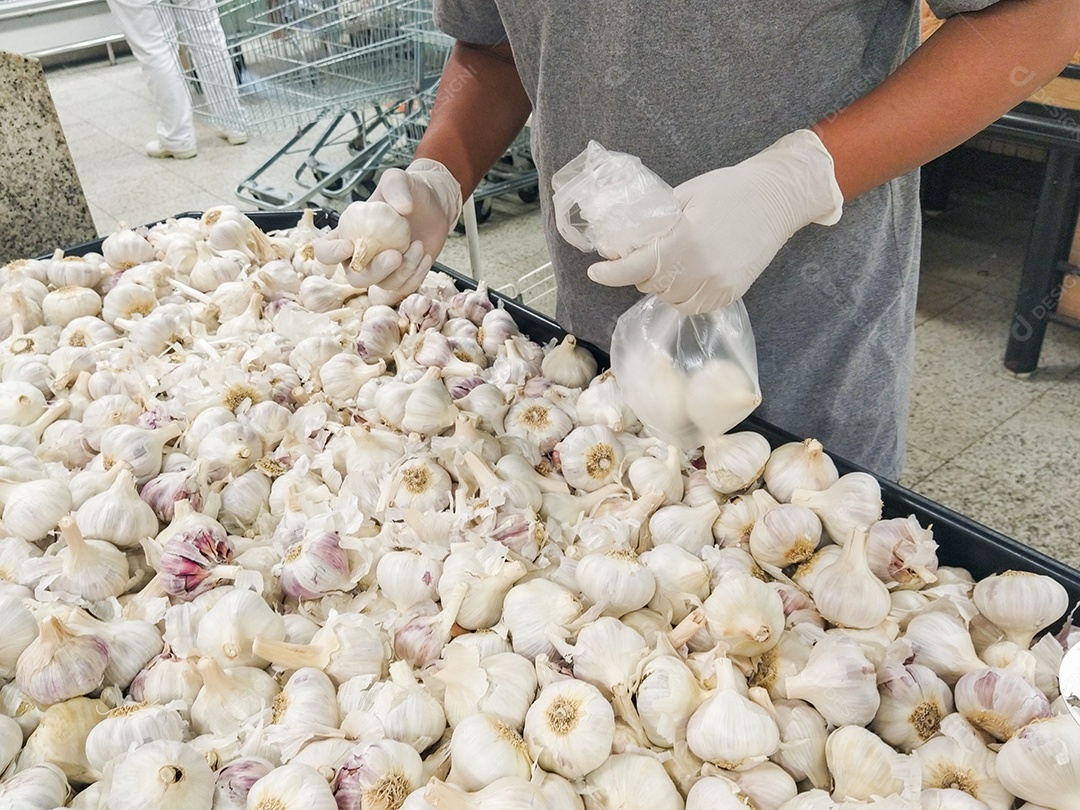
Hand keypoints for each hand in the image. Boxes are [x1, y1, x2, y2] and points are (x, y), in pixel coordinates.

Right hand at [315, 159, 462, 298]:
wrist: (434, 205)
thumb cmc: (408, 191)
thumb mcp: (398, 179)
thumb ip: (395, 187)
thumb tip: (402, 209)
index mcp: (348, 233)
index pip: (325, 251)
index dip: (332, 254)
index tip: (350, 246)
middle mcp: (361, 256)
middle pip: (354, 278)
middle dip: (374, 271)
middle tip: (395, 255)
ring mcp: (382, 270)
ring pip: (383, 285)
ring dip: (403, 270)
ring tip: (418, 245)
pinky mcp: (402, 277)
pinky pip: (404, 288)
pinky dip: (416, 274)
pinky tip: (425, 255)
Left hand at [587, 130, 843, 313]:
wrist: (777, 198)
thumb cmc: (729, 189)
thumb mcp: (684, 195)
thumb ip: (651, 222)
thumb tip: (613, 244)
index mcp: (686, 240)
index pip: (635, 267)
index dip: (610, 273)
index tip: (595, 271)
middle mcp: (701, 268)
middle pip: (651, 284)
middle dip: (640, 271)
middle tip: (645, 252)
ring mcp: (718, 284)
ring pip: (670, 299)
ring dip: (661, 285)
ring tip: (670, 262)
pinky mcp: (731, 293)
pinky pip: (693, 306)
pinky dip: (682, 295)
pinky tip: (687, 275)